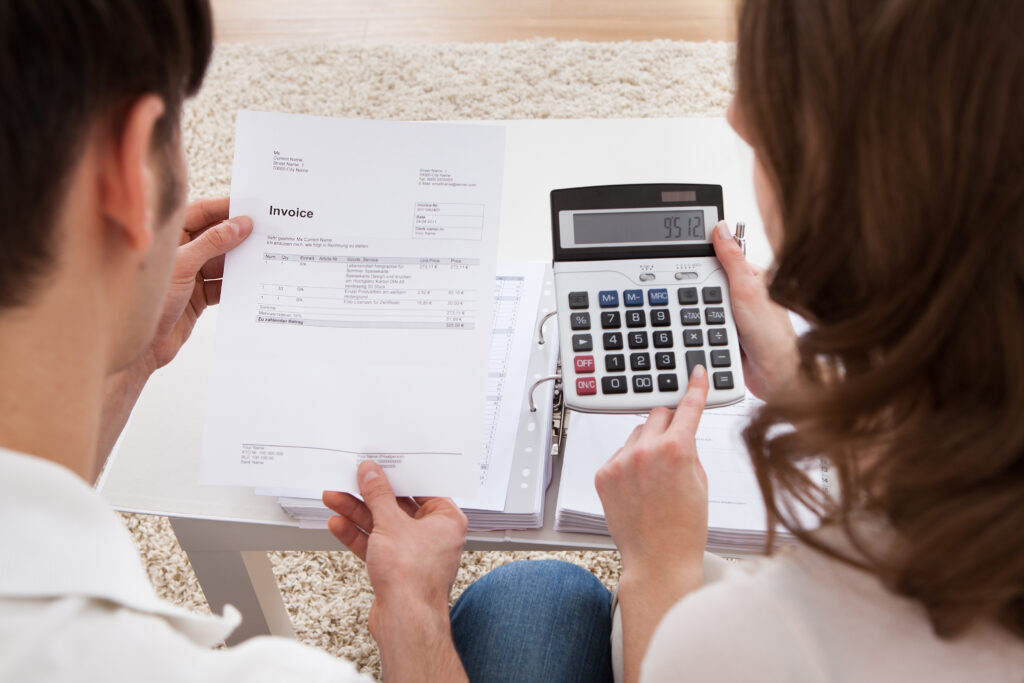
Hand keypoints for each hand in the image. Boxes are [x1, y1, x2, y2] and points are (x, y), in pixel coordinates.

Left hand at [143, 197, 253, 372]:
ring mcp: (188, 276)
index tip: (249, 207)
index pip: (199, 213)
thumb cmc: (148, 300)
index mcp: (168, 238)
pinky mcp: (196, 297)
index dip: (224, 209)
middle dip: (237, 235)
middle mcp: (178, 254)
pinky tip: (250, 281)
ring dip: (239, 260)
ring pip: (220, 262)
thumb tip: (239, 225)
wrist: (140, 347)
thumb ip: (212, 243)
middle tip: (264, 230)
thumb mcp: (183, 265)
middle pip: (214, 237)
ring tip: (263, 255)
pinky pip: (221, 285)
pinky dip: (235, 284)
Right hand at [323, 463, 468, 681]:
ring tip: (334, 498)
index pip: (421, 488)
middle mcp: (434, 535)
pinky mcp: (396, 569)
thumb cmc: (413, 577)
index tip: (378, 466)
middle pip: (398, 507)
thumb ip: (378, 496)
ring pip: (383, 526)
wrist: (405, 620)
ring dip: (358, 513)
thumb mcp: (390, 523)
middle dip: (369, 496)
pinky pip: (376, 545)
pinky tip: (339, 524)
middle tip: (350, 481)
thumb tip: (371, 474)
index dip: (398, 476)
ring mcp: (414, 553)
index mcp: (447, 519)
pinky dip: (358, 535)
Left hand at [595, 365, 709, 578]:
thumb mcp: (700, 481)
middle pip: (658, 415)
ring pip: (637, 434)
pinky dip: (629, 464)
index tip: (695, 373)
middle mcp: (645, 451)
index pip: (687, 407)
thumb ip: (690, 448)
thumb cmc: (684, 528)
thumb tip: (682, 428)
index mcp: (677, 450)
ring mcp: (621, 462)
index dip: (694, 388)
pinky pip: (619, 454)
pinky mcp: (603, 474)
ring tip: (655, 479)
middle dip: (669, 425)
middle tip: (674, 447)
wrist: (658, 560)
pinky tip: (638, 488)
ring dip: (647, 445)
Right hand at [712, 220, 798, 397]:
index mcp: (750, 277)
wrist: (774, 377)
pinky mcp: (723, 335)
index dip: (701, 263)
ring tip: (708, 326)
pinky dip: (698, 333)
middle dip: (698, 297)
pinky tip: (700, 338)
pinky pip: (701, 328)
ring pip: (700, 309)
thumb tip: (720, 228)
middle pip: (704, 285)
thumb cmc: (772, 335)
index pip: (717, 260)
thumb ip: (732, 259)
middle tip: (707, 306)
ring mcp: (732, 316)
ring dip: (697, 319)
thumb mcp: (747, 290)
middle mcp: (741, 295)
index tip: (686, 266)